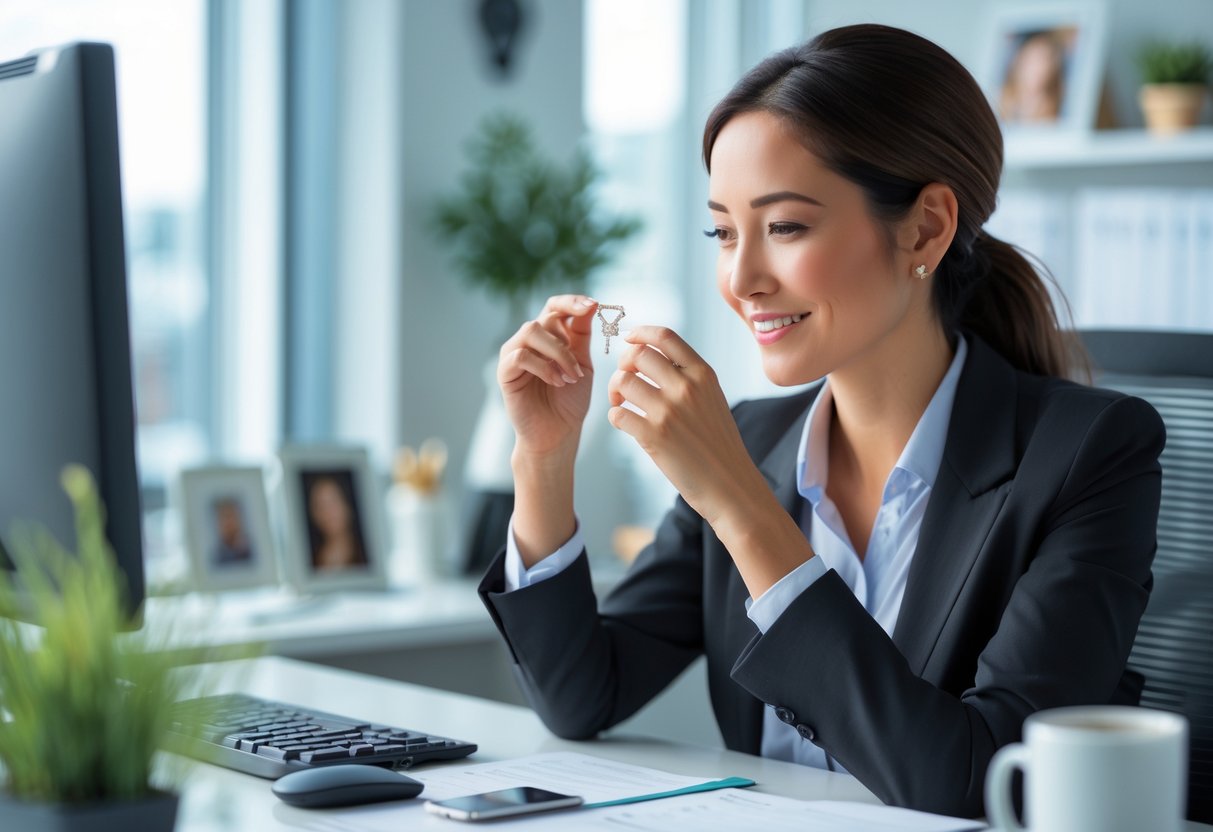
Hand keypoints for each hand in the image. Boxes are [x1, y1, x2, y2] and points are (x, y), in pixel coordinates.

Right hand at [497, 294, 596, 459]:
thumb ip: (582, 335)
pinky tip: (556, 382)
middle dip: (567, 337)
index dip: (571, 301)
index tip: (593, 305)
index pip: (555, 306)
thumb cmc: (570, 400)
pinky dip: (543, 367)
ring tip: (569, 377)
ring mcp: (514, 354)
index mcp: (549, 336)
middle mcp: (528, 341)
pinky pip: (521, 355)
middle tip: (579, 366)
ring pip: (531, 330)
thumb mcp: (582, 363)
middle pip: (544, 317)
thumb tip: (591, 304)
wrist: (558, 433)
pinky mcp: (504, 372)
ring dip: (557, 353)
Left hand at [606, 327, 764, 525]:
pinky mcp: (654, 436)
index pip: (665, 336)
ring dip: (614, 391)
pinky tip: (625, 424)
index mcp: (703, 374)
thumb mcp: (713, 399)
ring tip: (620, 404)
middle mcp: (686, 387)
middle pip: (637, 355)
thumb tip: (652, 358)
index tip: (629, 339)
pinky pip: (617, 414)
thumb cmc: (719, 444)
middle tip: (624, 381)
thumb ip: (689, 377)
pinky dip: (615, 417)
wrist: (730, 485)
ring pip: (623, 381)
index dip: (640, 332)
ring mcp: (669, 411)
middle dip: (622, 365)